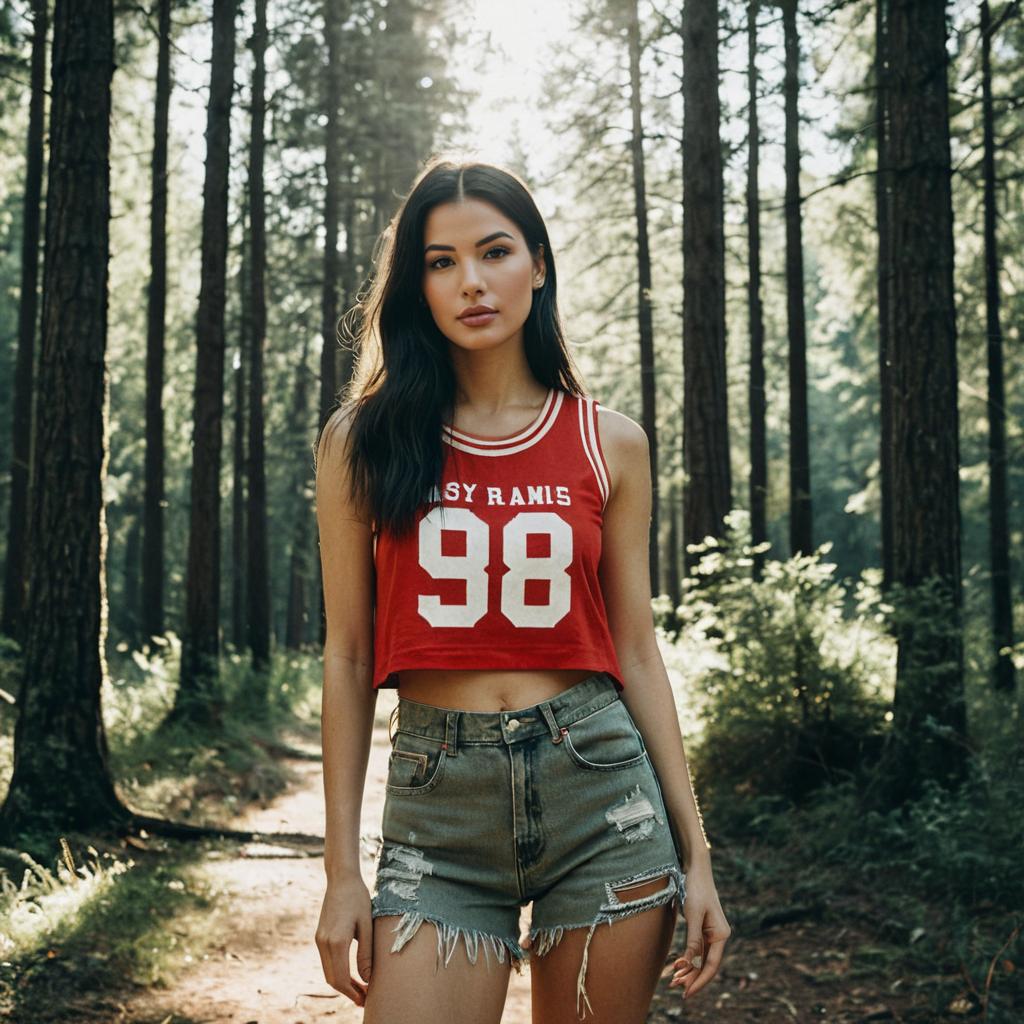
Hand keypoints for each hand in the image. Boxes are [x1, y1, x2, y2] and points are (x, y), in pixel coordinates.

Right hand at [314, 875, 374, 1006]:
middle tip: (364, 998)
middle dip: (347, 991)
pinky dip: (337, 971)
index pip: (341, 978)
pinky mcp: (320, 936)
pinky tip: (351, 973)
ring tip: (360, 989)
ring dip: (342, 983)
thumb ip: (366, 953)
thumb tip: (367, 978)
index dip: (352, 992)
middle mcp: (324, 943)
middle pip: (332, 978)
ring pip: (328, 971)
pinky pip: (327, 961)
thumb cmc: (358, 898)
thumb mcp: (366, 925)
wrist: (341, 879)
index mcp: (336, 941)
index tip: (365, 1000)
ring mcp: (319, 939)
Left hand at [667, 863, 730, 999]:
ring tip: (673, 981)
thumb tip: (688, 965)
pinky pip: (696, 950)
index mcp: (721, 934)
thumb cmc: (696, 889)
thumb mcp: (693, 914)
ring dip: (688, 971)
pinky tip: (677, 967)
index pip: (711, 965)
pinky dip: (687, 959)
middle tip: (674, 988)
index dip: (699, 981)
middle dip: (692, 978)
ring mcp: (711, 934)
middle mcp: (719, 936)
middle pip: (706, 965)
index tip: (686, 992)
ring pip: (700, 959)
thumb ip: (692, 940)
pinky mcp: (702, 929)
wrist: (696, 869)